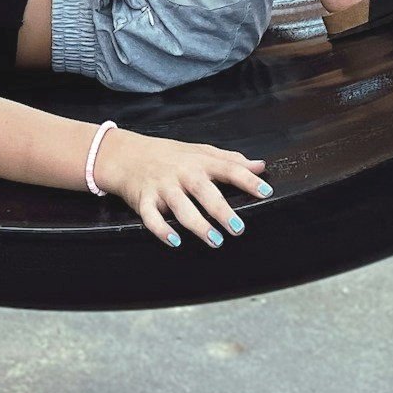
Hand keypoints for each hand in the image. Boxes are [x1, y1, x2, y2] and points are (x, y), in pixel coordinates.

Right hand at [92, 129, 270, 248]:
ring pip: (180, 206)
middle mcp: (182, 173)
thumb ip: (231, 160)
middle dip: (221, 209)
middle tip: (238, 228)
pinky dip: (162, 230)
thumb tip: (261, 166)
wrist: (126, 155)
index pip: (228, 168)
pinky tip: (175, 241)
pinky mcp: (144, 200)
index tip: (266, 192)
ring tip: (215, 240)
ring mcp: (162, 187)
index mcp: (199, 161)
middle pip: (204, 191)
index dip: (248, 180)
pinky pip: (151, 217)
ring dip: (197, 224)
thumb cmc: (169, 155)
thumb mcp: (201, 151)